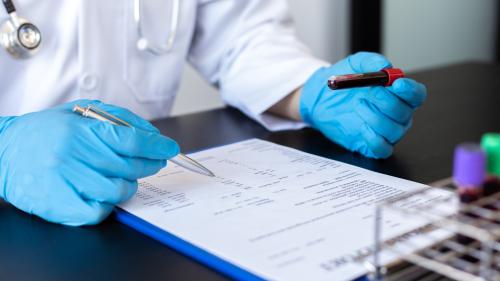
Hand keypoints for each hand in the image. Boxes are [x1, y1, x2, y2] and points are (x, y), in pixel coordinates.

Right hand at [0, 100, 178, 225]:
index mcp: (79, 129)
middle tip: (152, 162)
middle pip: (129, 166)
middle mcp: (72, 154)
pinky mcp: (58, 203)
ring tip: (122, 177)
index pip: (131, 140)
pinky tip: (104, 194)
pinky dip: (108, 205)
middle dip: (149, 164)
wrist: (5, 152)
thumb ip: (118, 119)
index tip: (169, 148)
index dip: (156, 145)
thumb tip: (152, 134)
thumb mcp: (80, 113)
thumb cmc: (46, 132)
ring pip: (118, 190)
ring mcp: (65, 180)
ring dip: (128, 185)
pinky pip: (98, 211)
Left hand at [299, 52, 426, 157]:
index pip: (416, 94)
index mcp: (398, 94)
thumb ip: (370, 61)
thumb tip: (386, 66)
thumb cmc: (343, 80)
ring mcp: (386, 131)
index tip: (396, 84)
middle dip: (387, 102)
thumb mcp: (354, 64)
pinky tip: (361, 127)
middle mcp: (397, 114)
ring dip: (375, 117)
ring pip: (393, 130)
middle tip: (370, 92)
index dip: (410, 90)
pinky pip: (383, 149)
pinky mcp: (372, 145)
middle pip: (405, 112)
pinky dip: (374, 139)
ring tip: (357, 104)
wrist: (321, 97)